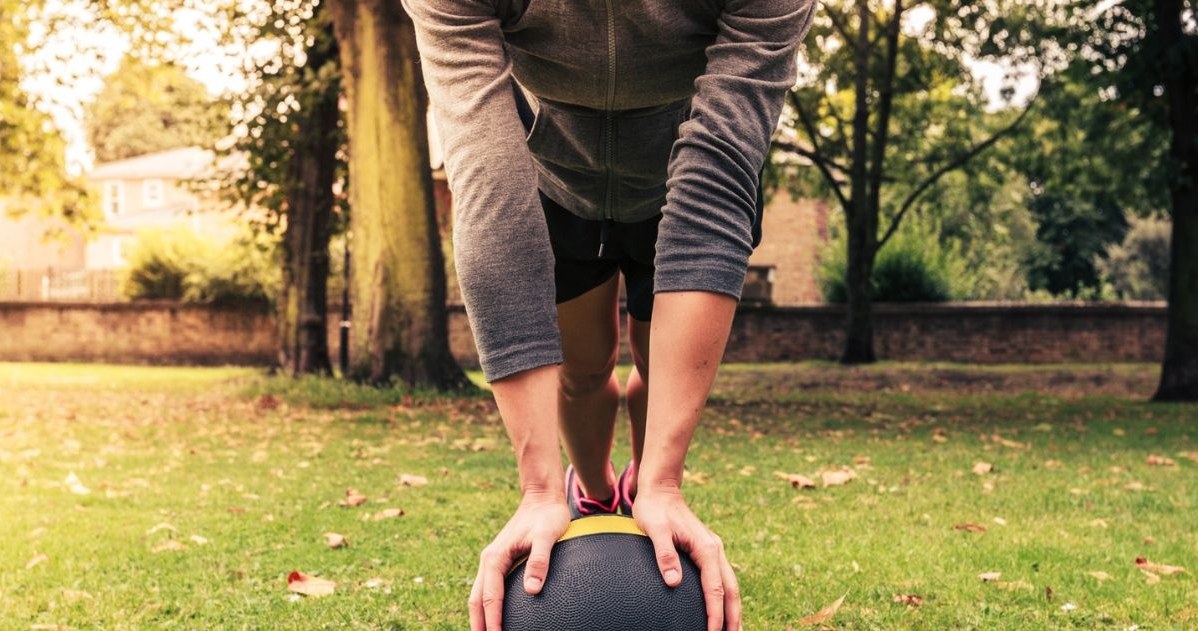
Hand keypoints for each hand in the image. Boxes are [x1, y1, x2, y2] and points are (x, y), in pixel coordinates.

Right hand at [469, 493, 570, 630]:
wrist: (542, 497)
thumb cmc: (547, 516)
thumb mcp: (547, 536)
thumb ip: (539, 561)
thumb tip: (532, 589)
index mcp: (495, 557)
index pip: (490, 598)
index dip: (492, 622)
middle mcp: (489, 560)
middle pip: (477, 600)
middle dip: (479, 625)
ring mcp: (493, 561)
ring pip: (479, 595)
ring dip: (480, 617)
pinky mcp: (501, 561)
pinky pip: (489, 589)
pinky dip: (487, 606)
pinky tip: (497, 617)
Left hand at [633, 486, 741, 630]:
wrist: (660, 490)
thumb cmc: (654, 509)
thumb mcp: (655, 529)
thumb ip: (664, 554)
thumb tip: (673, 582)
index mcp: (706, 548)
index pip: (715, 588)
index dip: (715, 613)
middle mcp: (714, 550)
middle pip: (731, 590)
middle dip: (733, 617)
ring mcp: (713, 550)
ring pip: (730, 585)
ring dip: (733, 609)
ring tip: (734, 630)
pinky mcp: (706, 551)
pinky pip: (721, 578)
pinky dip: (725, 596)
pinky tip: (721, 607)